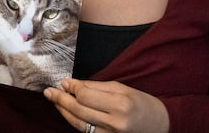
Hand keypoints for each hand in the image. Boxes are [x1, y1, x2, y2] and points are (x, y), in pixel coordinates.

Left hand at [44, 78, 169, 132]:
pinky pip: (85, 132)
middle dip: (60, 99)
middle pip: (78, 110)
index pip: (85, 95)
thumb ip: (95, 86)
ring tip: (54, 100)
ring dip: (63, 111)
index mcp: (120, 105)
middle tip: (49, 91)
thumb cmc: (140, 103)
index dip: (71, 87)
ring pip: (78, 123)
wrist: (159, 125)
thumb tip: (70, 84)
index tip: (64, 82)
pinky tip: (67, 112)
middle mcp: (114, 122)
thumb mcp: (121, 88)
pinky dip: (74, 121)